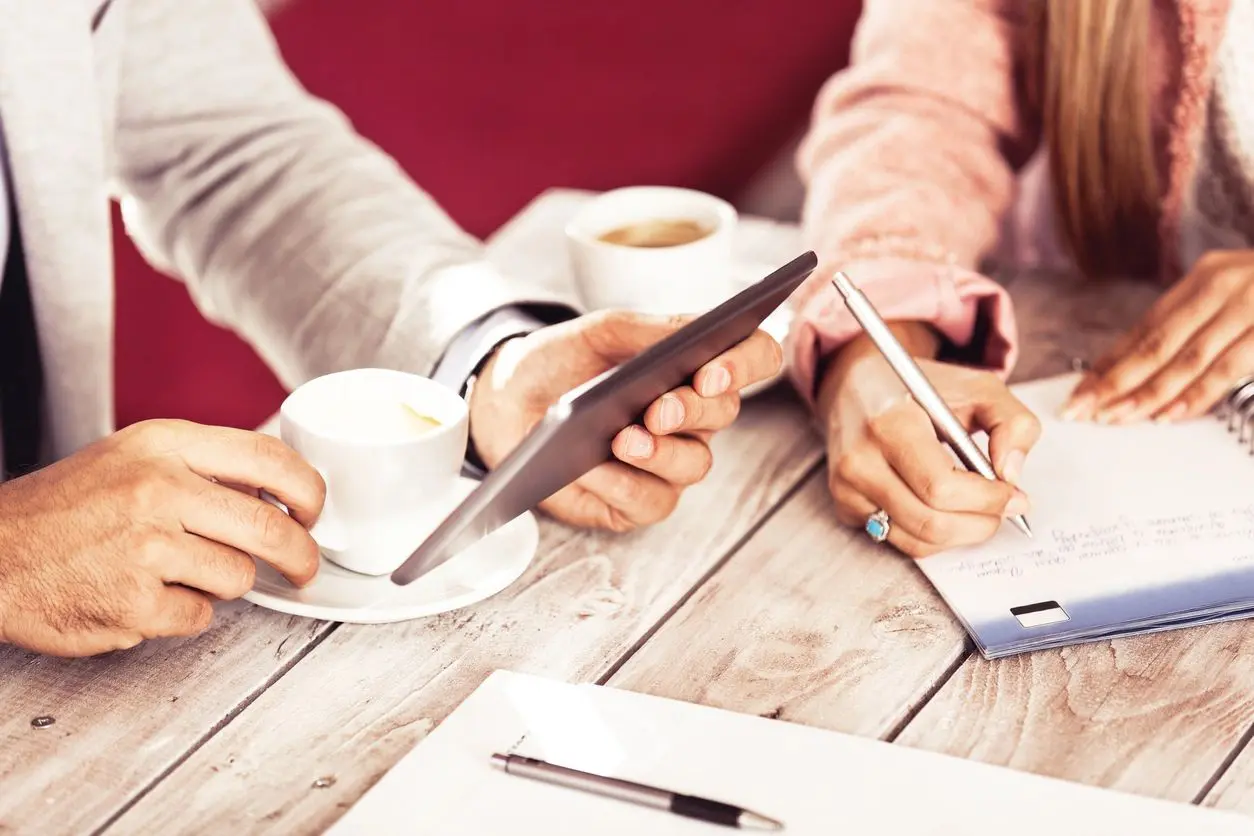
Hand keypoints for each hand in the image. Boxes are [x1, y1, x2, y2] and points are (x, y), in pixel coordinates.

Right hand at [0, 420, 324, 656]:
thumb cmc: (63, 510)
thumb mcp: (133, 458)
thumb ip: (203, 468)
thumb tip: (279, 491)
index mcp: (164, 445)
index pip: (270, 459)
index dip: (309, 491)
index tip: (315, 512)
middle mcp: (158, 489)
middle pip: (271, 528)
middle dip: (300, 556)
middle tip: (303, 568)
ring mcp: (146, 547)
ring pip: (239, 577)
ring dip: (222, 584)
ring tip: (178, 572)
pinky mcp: (133, 602)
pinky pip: (198, 616)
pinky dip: (182, 614)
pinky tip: (148, 595)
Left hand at [468, 310, 782, 530]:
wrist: (505, 402)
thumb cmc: (560, 363)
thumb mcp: (599, 331)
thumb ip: (650, 329)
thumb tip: (696, 328)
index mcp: (694, 364)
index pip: (753, 357)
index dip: (745, 364)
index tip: (712, 371)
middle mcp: (693, 416)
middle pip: (724, 413)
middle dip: (692, 410)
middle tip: (656, 409)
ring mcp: (669, 461)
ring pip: (694, 464)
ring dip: (660, 453)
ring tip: (621, 439)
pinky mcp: (638, 501)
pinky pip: (652, 502)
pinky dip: (624, 486)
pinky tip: (594, 469)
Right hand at [821, 325, 1037, 556]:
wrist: (855, 387)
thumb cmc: (917, 389)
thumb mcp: (976, 387)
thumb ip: (1013, 423)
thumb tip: (1011, 474)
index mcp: (890, 424)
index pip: (941, 487)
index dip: (988, 500)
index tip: (1015, 496)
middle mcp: (860, 460)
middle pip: (930, 523)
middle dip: (980, 524)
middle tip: (1004, 509)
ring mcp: (846, 487)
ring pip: (916, 541)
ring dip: (960, 535)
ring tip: (979, 511)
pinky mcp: (844, 505)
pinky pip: (899, 541)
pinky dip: (933, 535)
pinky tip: (945, 509)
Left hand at [1064, 250, 1253, 422]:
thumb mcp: (1234, 291)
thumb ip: (1196, 321)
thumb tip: (1145, 365)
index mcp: (1203, 277)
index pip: (1146, 326)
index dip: (1110, 362)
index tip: (1081, 389)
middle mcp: (1218, 287)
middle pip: (1155, 343)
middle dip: (1113, 381)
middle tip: (1081, 408)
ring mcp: (1245, 307)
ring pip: (1184, 360)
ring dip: (1146, 394)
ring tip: (1114, 417)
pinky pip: (1225, 369)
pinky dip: (1195, 396)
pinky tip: (1168, 415)